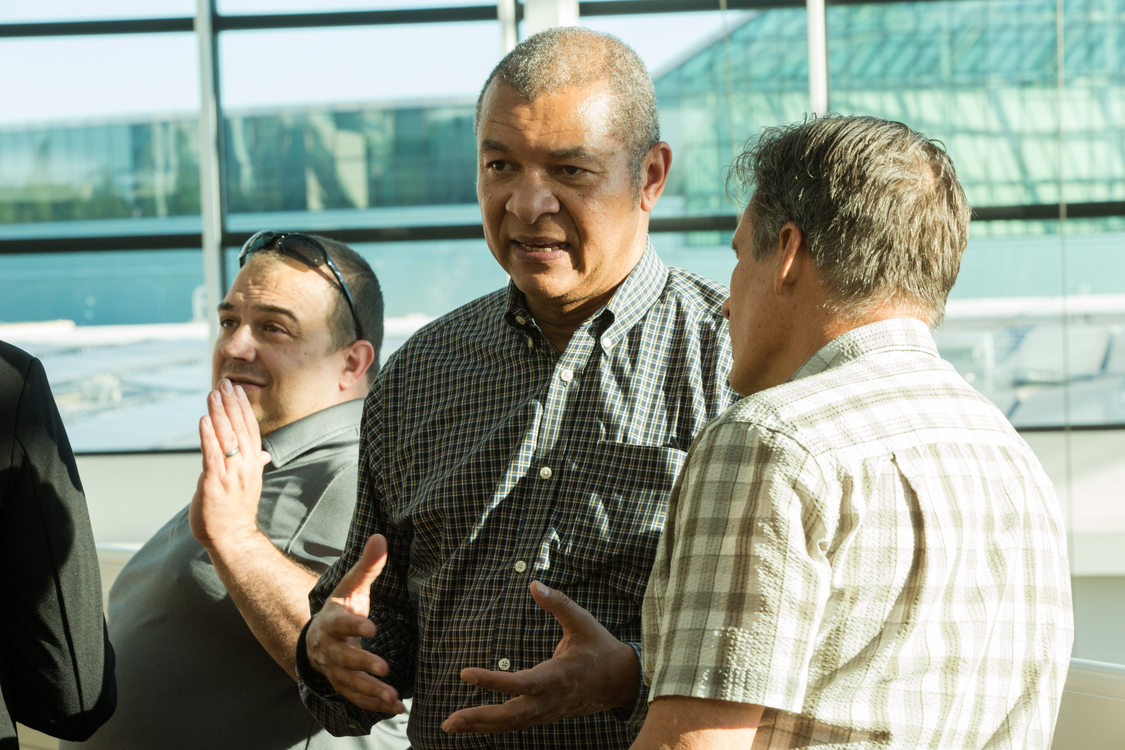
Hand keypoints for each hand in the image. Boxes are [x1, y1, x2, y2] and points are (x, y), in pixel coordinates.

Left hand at [189, 379, 270, 551]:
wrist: (232, 538)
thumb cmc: (236, 513)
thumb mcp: (249, 484)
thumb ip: (255, 464)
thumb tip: (263, 453)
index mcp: (254, 465)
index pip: (250, 430)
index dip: (243, 409)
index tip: (236, 391)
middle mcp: (246, 466)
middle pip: (240, 429)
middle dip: (231, 404)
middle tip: (224, 384)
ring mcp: (231, 474)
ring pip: (227, 437)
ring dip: (219, 413)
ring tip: (213, 394)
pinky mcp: (215, 483)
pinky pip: (212, 455)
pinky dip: (208, 436)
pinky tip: (204, 420)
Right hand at [306, 534, 405, 714]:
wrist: (318, 637)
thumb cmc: (341, 609)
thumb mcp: (351, 586)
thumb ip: (367, 566)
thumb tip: (380, 536)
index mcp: (331, 622)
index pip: (340, 624)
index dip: (354, 626)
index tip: (372, 627)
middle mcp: (329, 649)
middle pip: (343, 659)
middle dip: (363, 664)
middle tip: (384, 667)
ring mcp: (334, 670)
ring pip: (350, 683)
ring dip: (371, 690)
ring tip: (392, 695)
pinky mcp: (342, 684)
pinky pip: (356, 697)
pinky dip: (373, 704)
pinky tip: (395, 707)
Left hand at [441, 580, 639, 734]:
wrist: (622, 681)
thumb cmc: (600, 647)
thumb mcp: (583, 621)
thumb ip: (559, 602)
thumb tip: (534, 583)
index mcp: (558, 676)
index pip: (521, 683)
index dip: (492, 681)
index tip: (464, 674)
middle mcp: (550, 700)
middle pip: (511, 716)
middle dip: (479, 719)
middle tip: (448, 721)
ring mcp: (548, 712)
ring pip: (511, 724)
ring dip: (481, 726)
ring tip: (450, 726)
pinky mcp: (546, 715)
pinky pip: (517, 724)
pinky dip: (494, 726)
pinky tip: (473, 724)